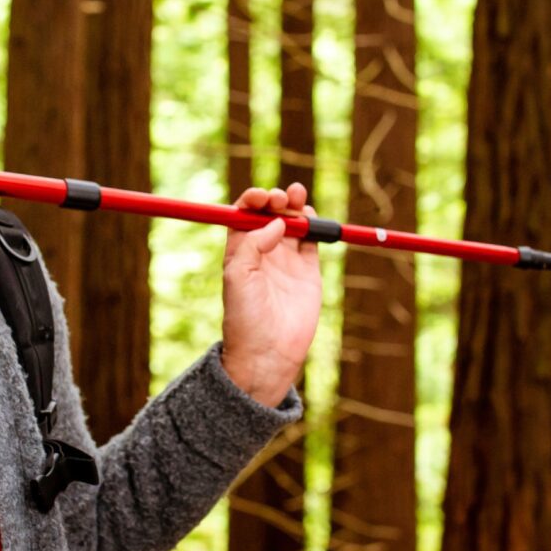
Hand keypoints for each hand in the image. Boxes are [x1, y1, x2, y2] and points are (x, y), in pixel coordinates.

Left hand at [219, 182, 322, 407]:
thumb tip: (275, 221)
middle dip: (276, 199)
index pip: (244, 214)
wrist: (268, 352)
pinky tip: (310, 219)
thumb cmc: (245, 317)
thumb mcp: (237, 276)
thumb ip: (253, 244)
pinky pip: (312, 240)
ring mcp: (286, 260)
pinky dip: (313, 224)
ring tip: (297, 197)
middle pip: (270, 213)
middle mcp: (262, 251)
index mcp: (239, 250)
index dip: (253, 200)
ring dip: (295, 205)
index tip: (261, 198)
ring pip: (292, 222)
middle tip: (281, 199)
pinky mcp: (308, 270)